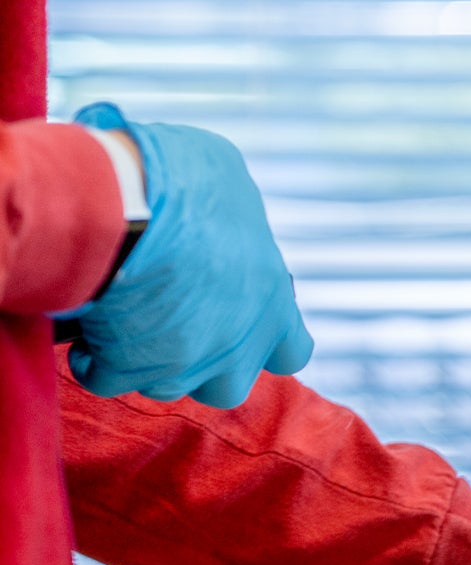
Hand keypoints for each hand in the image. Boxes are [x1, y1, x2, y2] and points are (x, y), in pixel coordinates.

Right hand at [64, 103, 312, 406]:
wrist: (125, 204)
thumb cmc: (183, 180)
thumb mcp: (226, 180)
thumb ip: (230, 216)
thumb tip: (210, 207)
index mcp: (271, 303)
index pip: (292, 351)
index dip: (265, 344)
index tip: (238, 324)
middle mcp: (237, 345)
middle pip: (227, 384)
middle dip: (200, 364)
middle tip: (170, 325)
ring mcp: (182, 365)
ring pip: (165, 384)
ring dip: (145, 359)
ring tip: (121, 316)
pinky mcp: (126, 369)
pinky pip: (106, 380)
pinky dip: (92, 360)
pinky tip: (83, 329)